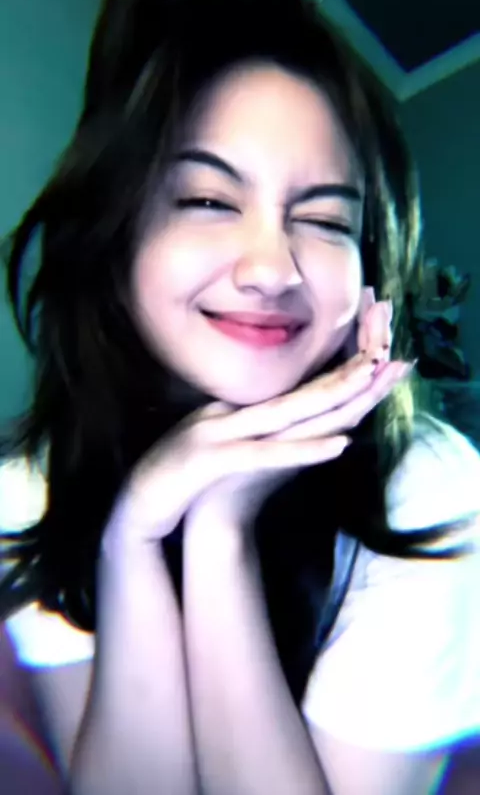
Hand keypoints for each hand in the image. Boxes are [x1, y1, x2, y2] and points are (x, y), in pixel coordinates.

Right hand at [104, 291, 409, 549]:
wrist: (137, 504)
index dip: (335, 371)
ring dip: (331, 397)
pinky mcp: (212, 462)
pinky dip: (302, 450)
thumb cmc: (179, 475)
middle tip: (390, 350)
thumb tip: (285, 417)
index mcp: (237, 410)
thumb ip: (248, 426)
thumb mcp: (218, 442)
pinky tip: (336, 444)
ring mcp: (221, 435)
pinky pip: (265, 454)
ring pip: (287, 414)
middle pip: (301, 393)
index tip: (375, 352)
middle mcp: (232, 414)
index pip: (295, 389)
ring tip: (370, 379)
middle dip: (346, 372)